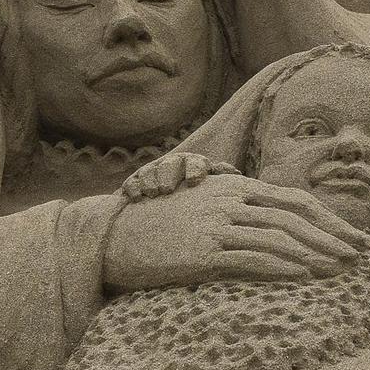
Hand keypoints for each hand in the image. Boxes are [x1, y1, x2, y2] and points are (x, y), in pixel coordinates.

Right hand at [103, 174, 369, 291]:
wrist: (112, 236)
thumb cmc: (159, 226)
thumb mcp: (202, 210)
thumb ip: (237, 214)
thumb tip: (273, 232)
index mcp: (234, 188)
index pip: (294, 200)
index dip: (329, 218)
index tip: (354, 236)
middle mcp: (230, 201)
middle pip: (295, 216)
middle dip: (333, 235)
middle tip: (361, 253)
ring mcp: (217, 225)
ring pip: (279, 236)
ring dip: (316, 252)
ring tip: (341, 268)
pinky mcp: (203, 251)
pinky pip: (252, 257)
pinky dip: (284, 265)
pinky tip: (305, 274)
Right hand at [120, 152, 236, 201]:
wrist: (168, 206)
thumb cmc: (197, 199)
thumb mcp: (210, 189)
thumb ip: (221, 178)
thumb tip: (236, 173)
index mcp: (194, 166)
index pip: (196, 163)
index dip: (195, 169)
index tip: (194, 181)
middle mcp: (174, 166)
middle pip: (171, 165)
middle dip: (168, 175)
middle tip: (167, 190)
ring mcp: (154, 172)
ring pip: (150, 171)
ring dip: (150, 181)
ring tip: (152, 193)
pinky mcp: (136, 181)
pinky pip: (133, 181)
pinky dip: (133, 187)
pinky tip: (135, 197)